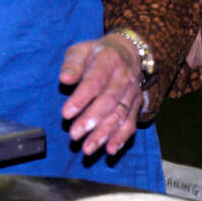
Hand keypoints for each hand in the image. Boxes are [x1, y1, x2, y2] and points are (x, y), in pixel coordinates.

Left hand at [60, 34, 144, 156]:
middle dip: (91, 120)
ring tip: (88, 148)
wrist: (126, 52)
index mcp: (108, 61)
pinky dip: (121, 138)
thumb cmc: (96, 54)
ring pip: (120, 116)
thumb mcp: (80, 50)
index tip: (65, 114)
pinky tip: (110, 150)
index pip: (94, 82)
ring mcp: (132, 92)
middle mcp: (124, 78)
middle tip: (74, 135)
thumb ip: (72, 64)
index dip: (81, 99)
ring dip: (104, 134)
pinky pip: (131, 123)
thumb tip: (64, 79)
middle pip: (109, 102)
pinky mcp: (137, 104)